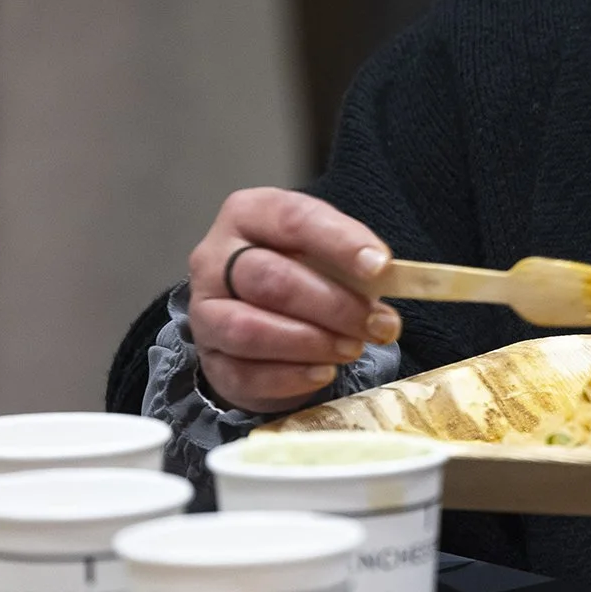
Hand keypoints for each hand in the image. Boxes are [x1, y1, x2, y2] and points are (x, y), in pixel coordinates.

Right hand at [188, 189, 397, 414]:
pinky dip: (290, 377)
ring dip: (311, 343)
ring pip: (249, 330)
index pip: (293, 219)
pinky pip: (244, 374)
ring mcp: (204, 312)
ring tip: (353, 348)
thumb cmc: (303, 268)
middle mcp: (215, 259)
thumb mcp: (328, 250)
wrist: (265, 309)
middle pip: (270, 280)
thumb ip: (354, 260)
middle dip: (333, 305)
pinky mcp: (210, 360)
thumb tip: (386, 276)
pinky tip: (324, 373)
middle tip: (378, 324)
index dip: (340, 243)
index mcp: (249, 214)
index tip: (381, 267)